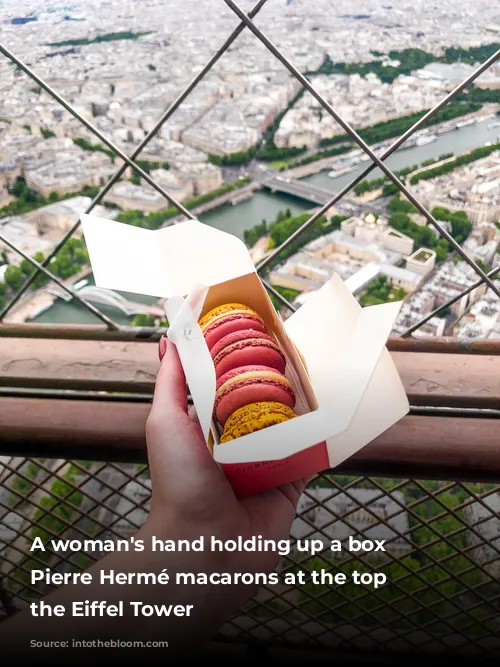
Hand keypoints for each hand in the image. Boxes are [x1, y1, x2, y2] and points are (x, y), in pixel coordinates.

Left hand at [145, 337, 308, 578]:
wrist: (204, 547)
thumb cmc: (179, 484)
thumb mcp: (165, 423)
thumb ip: (171, 383)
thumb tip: (169, 340)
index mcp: (208, 426)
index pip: (229, 384)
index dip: (243, 360)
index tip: (260, 330)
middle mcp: (238, 442)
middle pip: (264, 401)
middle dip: (279, 378)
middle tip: (297, 347)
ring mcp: (267, 462)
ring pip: (291, 423)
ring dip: (305, 402)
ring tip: (322, 370)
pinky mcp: (291, 482)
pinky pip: (311, 453)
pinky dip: (323, 435)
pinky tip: (336, 409)